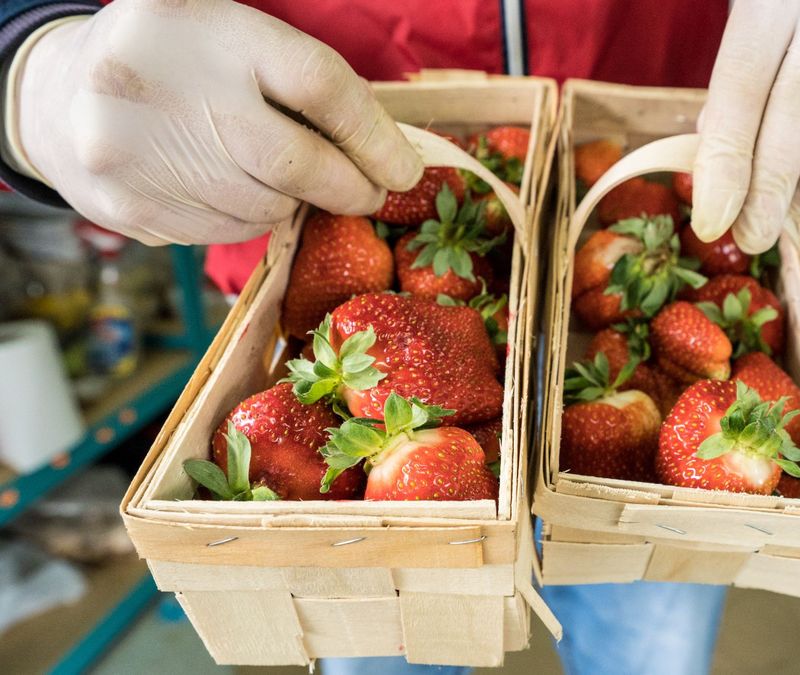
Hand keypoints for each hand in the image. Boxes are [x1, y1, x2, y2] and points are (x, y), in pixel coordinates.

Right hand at [12, 0, 421, 244]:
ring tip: (273, 173)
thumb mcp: (233, 36)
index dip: (374, 136)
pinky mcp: (131, 206)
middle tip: (370, 193)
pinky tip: (226, 186)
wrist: (61, 95)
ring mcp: (140, 152)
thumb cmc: (178, 61)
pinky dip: (244, 217)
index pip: (321, 85)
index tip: (405, 170)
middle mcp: (167, 85)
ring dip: (289, 200)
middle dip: (348, 186)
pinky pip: (225, 232)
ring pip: (265, 208)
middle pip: (297, 162)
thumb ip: (299, 77)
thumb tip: (388, 147)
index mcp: (208, 27)